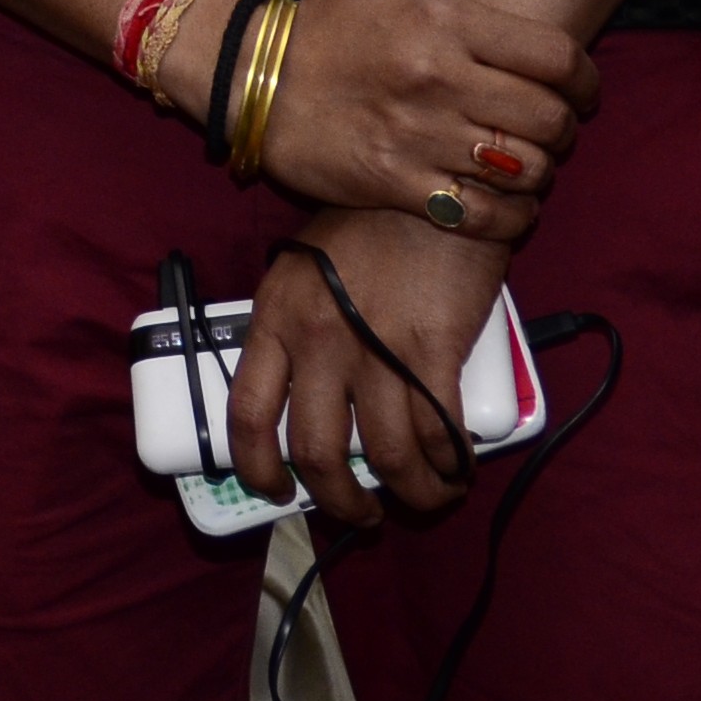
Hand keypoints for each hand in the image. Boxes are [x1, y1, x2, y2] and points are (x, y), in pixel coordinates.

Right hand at [179, 0, 592, 241]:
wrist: (247, 78)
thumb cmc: (333, 24)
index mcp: (442, 22)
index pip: (554, 57)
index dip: (586, 80)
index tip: (582, 90)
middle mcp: (436, 78)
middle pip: (549, 118)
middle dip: (565, 129)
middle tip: (552, 128)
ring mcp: (417, 136)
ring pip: (523, 169)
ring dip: (538, 173)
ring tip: (527, 164)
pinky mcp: (396, 184)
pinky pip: (483, 215)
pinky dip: (508, 216)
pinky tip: (502, 202)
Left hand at [227, 211, 513, 523]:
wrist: (432, 188)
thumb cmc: (366, 224)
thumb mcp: (304, 270)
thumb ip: (296, 328)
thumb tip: (307, 402)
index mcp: (274, 317)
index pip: (246, 413)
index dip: (257, 469)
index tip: (274, 491)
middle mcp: (318, 339)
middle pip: (317, 452)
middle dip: (340, 500)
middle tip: (359, 512)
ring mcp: (376, 347)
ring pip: (386, 456)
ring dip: (409, 493)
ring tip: (422, 496)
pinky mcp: (435, 351)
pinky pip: (440, 433)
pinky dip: (448, 466)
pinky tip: (454, 470)